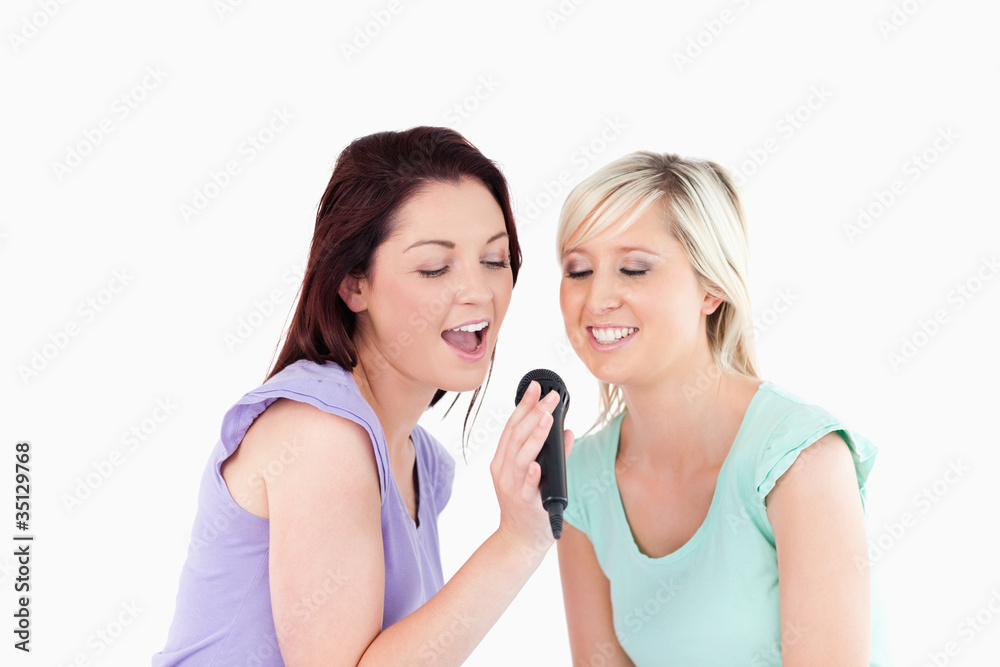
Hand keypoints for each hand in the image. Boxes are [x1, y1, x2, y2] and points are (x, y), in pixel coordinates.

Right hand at [490, 380, 573, 557]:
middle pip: (516, 436)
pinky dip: (532, 474)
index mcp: (503, 460)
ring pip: (521, 456)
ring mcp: (512, 488)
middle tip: (550, 396)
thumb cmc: (528, 505)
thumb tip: (568, 431)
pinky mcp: (525, 504)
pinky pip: (528, 487)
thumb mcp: (534, 475)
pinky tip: (539, 464)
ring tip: (547, 417)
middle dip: (534, 413)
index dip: (524, 405)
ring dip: (535, 435)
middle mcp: (504, 471)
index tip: (536, 387)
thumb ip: (549, 453)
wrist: (518, 541)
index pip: (512, 426)